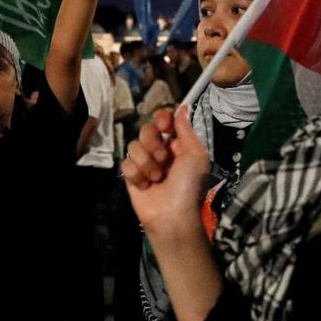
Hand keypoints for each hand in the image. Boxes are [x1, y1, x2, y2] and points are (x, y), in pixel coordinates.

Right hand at [123, 105, 210, 239]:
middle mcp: (161, 150)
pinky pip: (126, 163)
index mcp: (178, 144)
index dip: (162, 118)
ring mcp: (145, 162)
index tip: (164, 125)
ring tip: (157, 179)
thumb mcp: (195, 155)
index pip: (165, 119)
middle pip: (146, 129)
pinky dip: (137, 175)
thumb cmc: (188, 185)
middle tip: (163, 159)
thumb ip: (186, 129)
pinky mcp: (131, 175)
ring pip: (134, 145)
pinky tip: (146, 186)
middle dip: (153, 143)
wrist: (172, 215)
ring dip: (147, 163)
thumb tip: (183, 106)